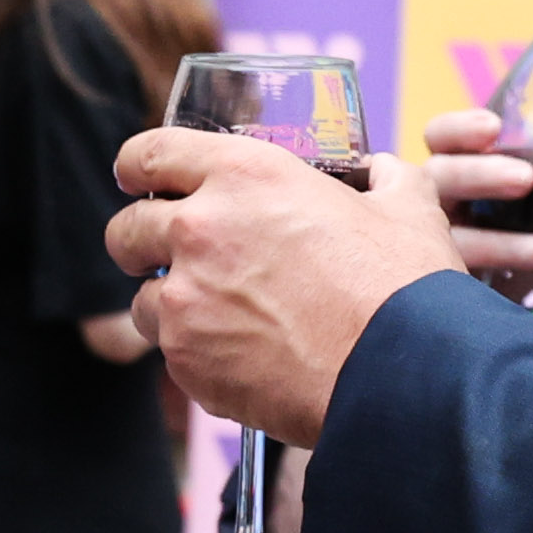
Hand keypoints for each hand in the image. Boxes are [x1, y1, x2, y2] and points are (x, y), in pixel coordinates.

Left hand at [107, 125, 459, 444]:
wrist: (400, 378)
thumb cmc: (405, 290)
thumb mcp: (407, 207)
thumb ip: (384, 178)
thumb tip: (381, 171)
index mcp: (244, 176)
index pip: (150, 154)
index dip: (136, 167)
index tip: (135, 180)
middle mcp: (200, 230)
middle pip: (125, 229)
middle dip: (139, 242)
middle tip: (165, 256)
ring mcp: (185, 300)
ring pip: (143, 299)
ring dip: (170, 306)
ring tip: (218, 318)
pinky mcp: (186, 359)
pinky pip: (170, 352)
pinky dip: (195, 353)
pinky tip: (240, 356)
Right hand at [407, 104, 532, 297]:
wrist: (487, 300)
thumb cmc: (515, 219)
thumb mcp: (513, 184)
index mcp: (447, 170)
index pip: (440, 139)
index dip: (460, 130)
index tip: (493, 128)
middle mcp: (428, 203)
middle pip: (440, 180)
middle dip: (480, 175)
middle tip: (525, 179)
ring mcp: (430, 248)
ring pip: (452, 241)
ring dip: (502, 243)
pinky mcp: (442, 287)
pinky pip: (467, 287)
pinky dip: (510, 284)